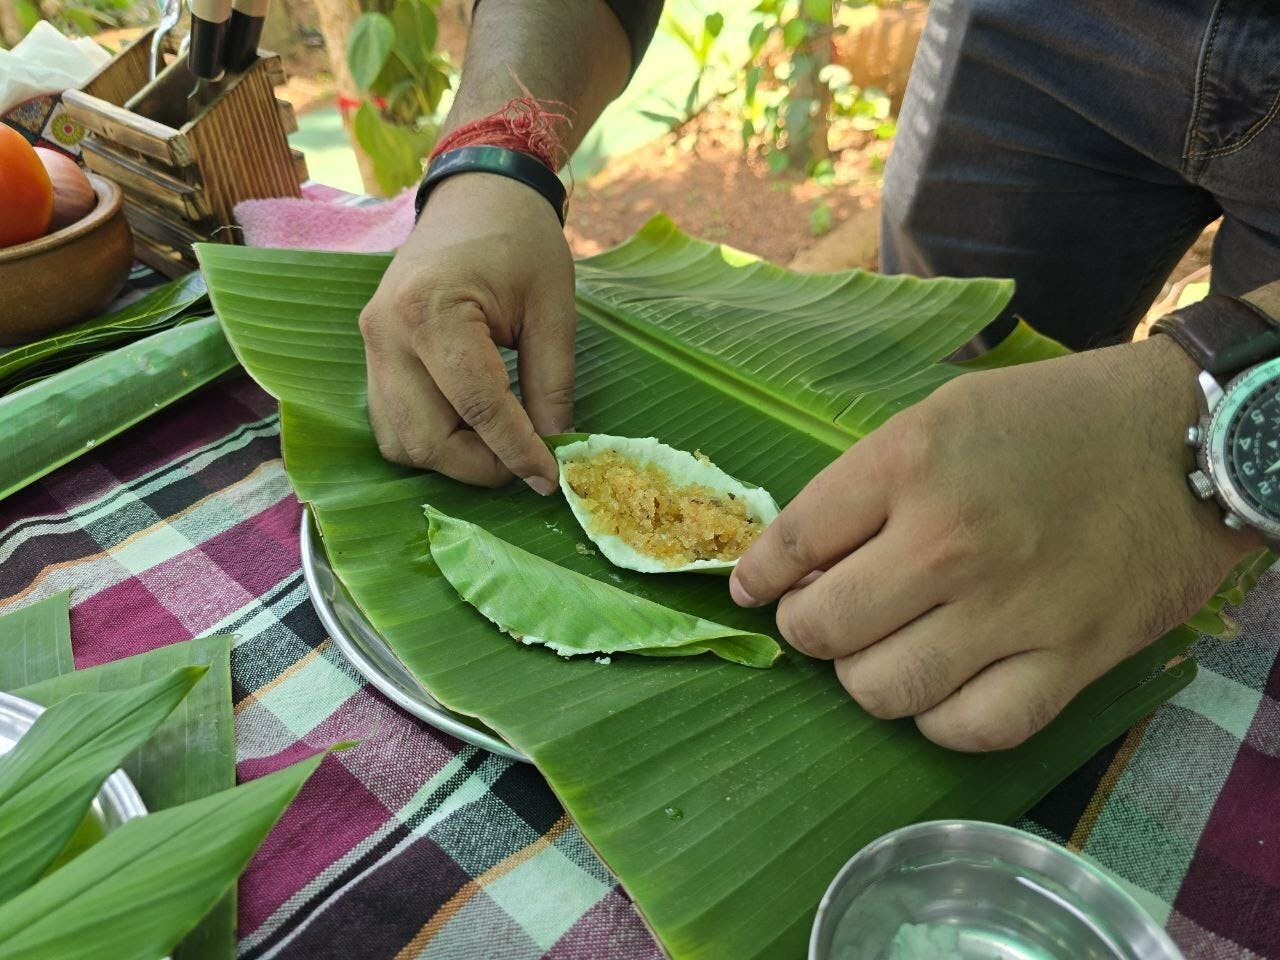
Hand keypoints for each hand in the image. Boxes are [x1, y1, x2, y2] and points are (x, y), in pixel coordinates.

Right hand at [358, 173, 574, 491]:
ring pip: (401, 443)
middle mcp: (387, 333)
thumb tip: (555, 450)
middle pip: (426, 440)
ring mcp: (371, 346)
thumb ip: (552, 384)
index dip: (517, 451)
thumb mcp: (554, 308)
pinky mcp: (372, 356)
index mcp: (433, 310)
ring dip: (453, 460)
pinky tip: (472, 430)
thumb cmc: (520, 241)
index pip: (478, 407)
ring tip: (501, 445)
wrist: (475, 196)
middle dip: (480, 466)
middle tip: (528, 463)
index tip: (550, 478)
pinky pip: (392, 424)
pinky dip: (431, 441)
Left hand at [731, 336, 1259, 750]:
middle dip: (805, 627)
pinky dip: (937, 719)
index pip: (795, 541)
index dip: (759, 573)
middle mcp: (950, 541)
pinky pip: (970, 730)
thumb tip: (798, 559)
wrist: (1189, 439)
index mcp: (911, 462)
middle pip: (824, 629)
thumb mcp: (943, 414)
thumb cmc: (1055, 418)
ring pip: (882, 690)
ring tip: (879, 649)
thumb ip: (866, 483)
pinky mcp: (1071, 660)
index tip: (751, 588)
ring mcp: (1012, 610)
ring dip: (862, 677)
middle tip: (822, 615)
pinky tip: (939, 688)